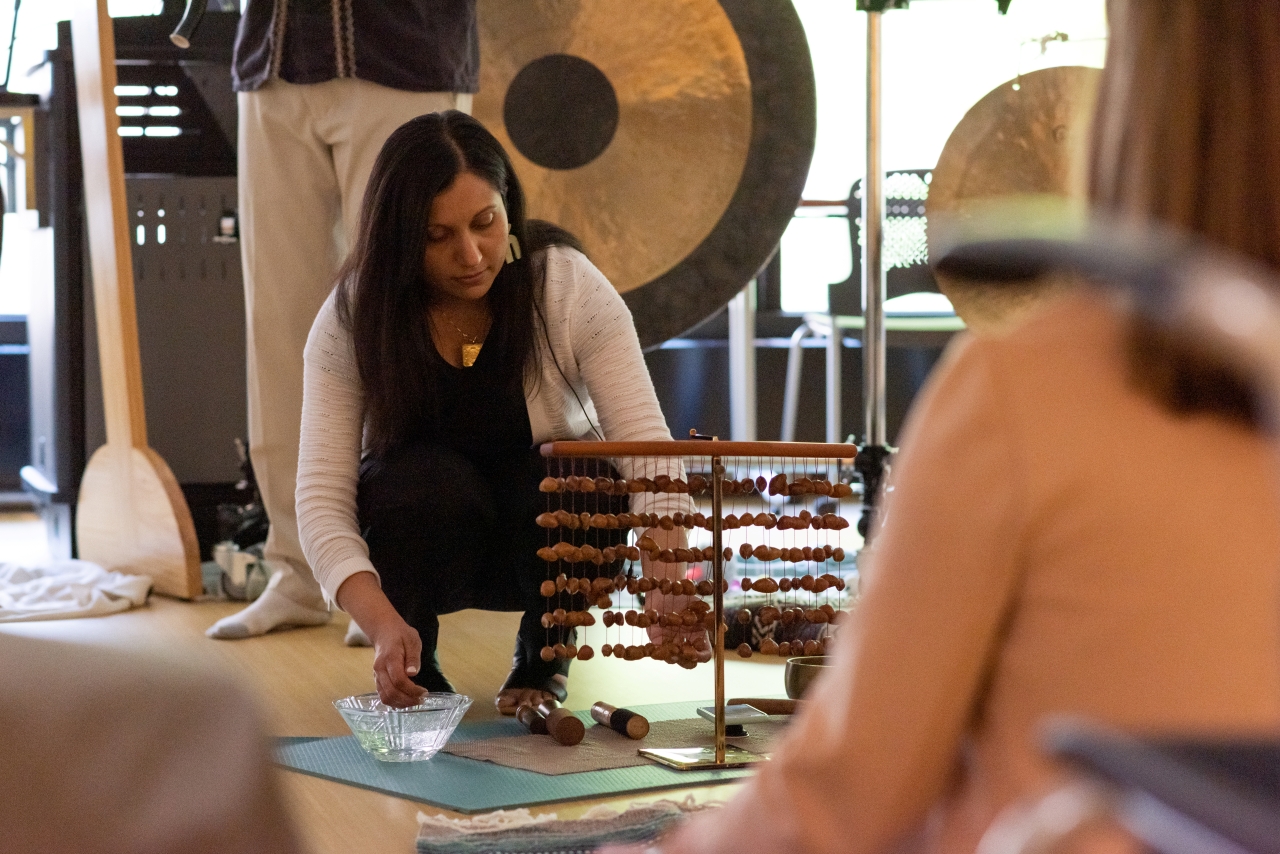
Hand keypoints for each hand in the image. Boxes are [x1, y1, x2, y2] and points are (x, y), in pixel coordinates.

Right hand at [335, 572, 426, 707]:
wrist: (384, 631)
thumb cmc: (400, 635)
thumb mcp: (412, 640)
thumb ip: (413, 657)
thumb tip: (412, 673)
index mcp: (390, 659)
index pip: (399, 681)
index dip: (412, 690)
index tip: (424, 692)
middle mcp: (380, 669)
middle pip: (391, 692)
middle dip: (408, 700)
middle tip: (422, 700)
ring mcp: (377, 675)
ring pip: (385, 697)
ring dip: (401, 704)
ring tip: (415, 702)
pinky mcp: (377, 680)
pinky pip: (383, 696)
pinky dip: (394, 702)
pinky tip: (406, 701)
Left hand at [644, 590, 713, 666]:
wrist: (665, 591)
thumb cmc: (685, 598)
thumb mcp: (699, 606)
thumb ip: (710, 616)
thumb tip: (725, 628)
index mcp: (699, 638)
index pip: (704, 655)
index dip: (701, 655)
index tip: (696, 646)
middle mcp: (686, 644)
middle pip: (689, 663)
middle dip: (685, 659)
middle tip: (681, 649)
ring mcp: (671, 645)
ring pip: (672, 659)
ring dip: (671, 655)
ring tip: (669, 644)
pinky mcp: (656, 643)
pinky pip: (656, 653)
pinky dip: (655, 652)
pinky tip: (653, 648)